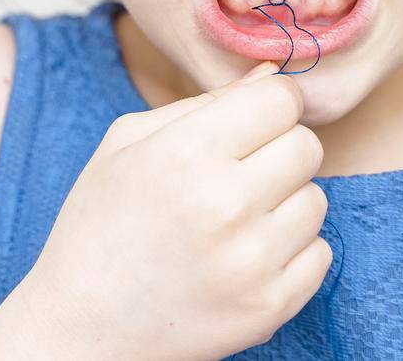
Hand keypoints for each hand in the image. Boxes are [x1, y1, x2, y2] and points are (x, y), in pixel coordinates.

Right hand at [12, 60, 331, 360]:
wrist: (82, 328)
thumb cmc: (98, 225)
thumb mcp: (127, 144)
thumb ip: (204, 103)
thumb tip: (271, 74)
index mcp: (185, 153)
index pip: (281, 99)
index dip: (271, 102)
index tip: (255, 118)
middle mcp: (225, 204)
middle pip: (307, 146)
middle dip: (278, 149)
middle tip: (240, 172)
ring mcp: (251, 261)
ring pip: (317, 200)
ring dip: (284, 203)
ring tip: (235, 220)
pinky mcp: (270, 307)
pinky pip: (320, 254)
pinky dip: (291, 251)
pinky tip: (245, 256)